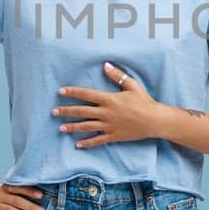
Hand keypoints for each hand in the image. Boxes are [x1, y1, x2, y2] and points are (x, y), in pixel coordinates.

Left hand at [53, 62, 167, 148]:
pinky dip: (87, 143)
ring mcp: (109, 126)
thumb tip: (105, 65)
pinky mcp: (113, 136)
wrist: (155, 121)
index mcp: (109, 99)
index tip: (60, 91)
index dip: (72, 92)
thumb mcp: (131, 85)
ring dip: (72, 127)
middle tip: (53, 112)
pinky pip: (97, 140)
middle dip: (66, 111)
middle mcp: (106, 113)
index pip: (86, 94)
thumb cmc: (144, 101)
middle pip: (82, 111)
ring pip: (86, 127)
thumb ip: (117, 75)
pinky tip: (77, 144)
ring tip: (60, 128)